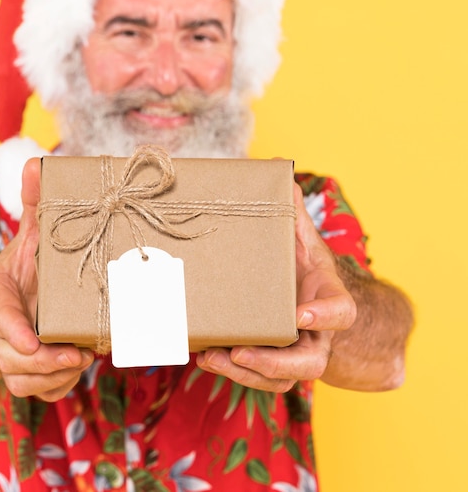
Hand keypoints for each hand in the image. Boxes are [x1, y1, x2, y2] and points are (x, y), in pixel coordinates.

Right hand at [0, 157, 93, 400]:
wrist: (13, 297)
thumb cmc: (27, 265)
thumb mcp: (32, 234)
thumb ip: (36, 205)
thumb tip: (37, 163)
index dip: (11, 330)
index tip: (30, 343)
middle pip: (10, 357)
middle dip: (43, 363)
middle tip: (78, 355)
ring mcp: (9, 353)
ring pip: (22, 381)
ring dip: (53, 378)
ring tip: (83, 361)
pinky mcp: (24, 372)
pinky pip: (35, 392)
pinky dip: (56, 388)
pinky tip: (77, 370)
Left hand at [196, 182, 356, 391]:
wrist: (299, 289)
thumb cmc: (299, 261)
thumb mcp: (297, 233)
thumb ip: (290, 209)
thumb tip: (279, 166)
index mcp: (327, 295)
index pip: (342, 311)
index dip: (326, 316)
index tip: (301, 314)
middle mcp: (314, 331)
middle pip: (309, 362)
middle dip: (275, 362)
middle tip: (241, 353)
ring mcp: (293, 350)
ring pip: (279, 378)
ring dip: (244, 373)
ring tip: (211, 357)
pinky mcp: (268, 358)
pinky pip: (255, 376)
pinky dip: (230, 370)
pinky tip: (203, 355)